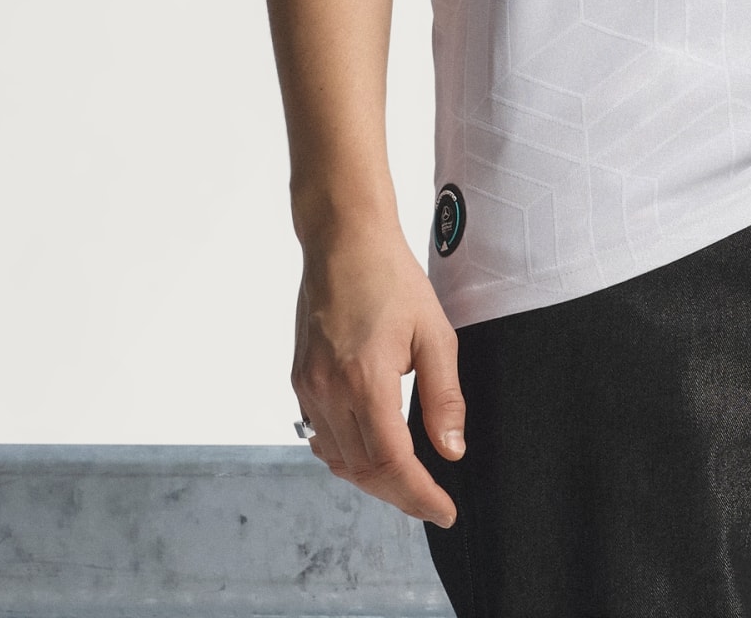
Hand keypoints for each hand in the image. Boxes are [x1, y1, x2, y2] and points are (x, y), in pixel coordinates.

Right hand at [291, 222, 464, 527]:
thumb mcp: (434, 333)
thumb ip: (444, 396)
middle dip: (400, 494)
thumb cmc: (391, 277)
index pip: (392, 463)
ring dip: (373, 478)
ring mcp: (309, 388)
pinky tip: (372, 449)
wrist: (343, 241)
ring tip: (408, 479)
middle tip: (432, 499)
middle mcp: (329, 391)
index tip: (444, 510)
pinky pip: (321, 436)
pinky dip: (347, 454)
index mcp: (366, 380)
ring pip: (339, 460)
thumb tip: (451, 449)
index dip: (420, 496)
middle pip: (363, 471)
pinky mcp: (300, 380)